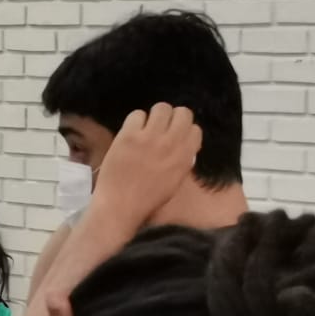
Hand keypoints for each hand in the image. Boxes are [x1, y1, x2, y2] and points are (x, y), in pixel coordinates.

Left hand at [89, 103, 201, 236]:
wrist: (119, 207)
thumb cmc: (146, 201)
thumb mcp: (174, 182)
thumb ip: (181, 161)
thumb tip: (184, 146)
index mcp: (184, 157)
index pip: (195, 130)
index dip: (185, 131)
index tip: (175, 138)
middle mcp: (171, 143)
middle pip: (182, 112)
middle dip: (172, 118)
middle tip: (161, 128)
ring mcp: (149, 137)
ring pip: (161, 107)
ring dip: (154, 116)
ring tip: (145, 128)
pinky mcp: (129, 135)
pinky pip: (137, 114)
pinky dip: (134, 122)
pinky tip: (130, 135)